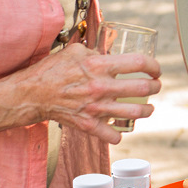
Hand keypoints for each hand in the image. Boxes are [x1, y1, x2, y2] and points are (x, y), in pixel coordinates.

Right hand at [19, 43, 161, 143]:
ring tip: (148, 107)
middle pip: (142, 89)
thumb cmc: (53, 70)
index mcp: (99, 65)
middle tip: (155, 86)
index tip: (156, 70)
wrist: (31, 94)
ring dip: (147, 110)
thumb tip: (114, 54)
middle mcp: (100, 87)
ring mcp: (95, 108)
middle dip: (155, 87)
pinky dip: (120, 134)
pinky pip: (113, 135)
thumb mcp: (76, 51)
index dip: (154, 66)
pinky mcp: (88, 125)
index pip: (139, 63)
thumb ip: (98, 52)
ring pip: (135, 113)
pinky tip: (121, 127)